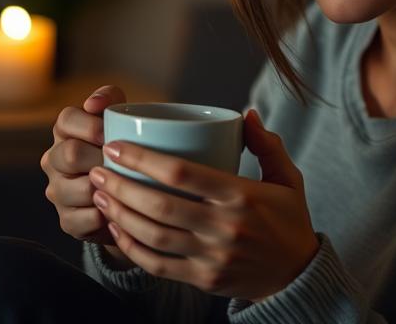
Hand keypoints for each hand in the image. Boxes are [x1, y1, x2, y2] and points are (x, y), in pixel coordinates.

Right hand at [41, 85, 132, 265]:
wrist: (130, 194)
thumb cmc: (124, 150)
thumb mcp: (121, 121)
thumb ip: (110, 100)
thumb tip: (94, 103)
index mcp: (65, 132)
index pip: (66, 119)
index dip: (91, 126)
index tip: (112, 135)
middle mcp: (53, 160)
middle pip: (70, 153)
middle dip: (101, 158)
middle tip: (125, 164)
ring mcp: (57, 191)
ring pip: (79, 189)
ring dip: (107, 189)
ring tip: (126, 187)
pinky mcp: (66, 220)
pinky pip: (85, 219)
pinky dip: (107, 216)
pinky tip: (120, 209)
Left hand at [89, 109, 319, 300]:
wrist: (298, 277)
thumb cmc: (289, 220)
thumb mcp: (288, 179)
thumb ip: (267, 145)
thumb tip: (247, 114)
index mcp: (242, 196)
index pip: (182, 174)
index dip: (143, 159)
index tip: (117, 147)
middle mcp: (224, 227)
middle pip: (159, 205)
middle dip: (120, 186)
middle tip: (97, 170)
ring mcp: (212, 257)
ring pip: (153, 235)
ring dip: (119, 214)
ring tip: (99, 195)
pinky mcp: (203, 279)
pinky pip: (157, 265)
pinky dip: (131, 248)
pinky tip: (116, 229)